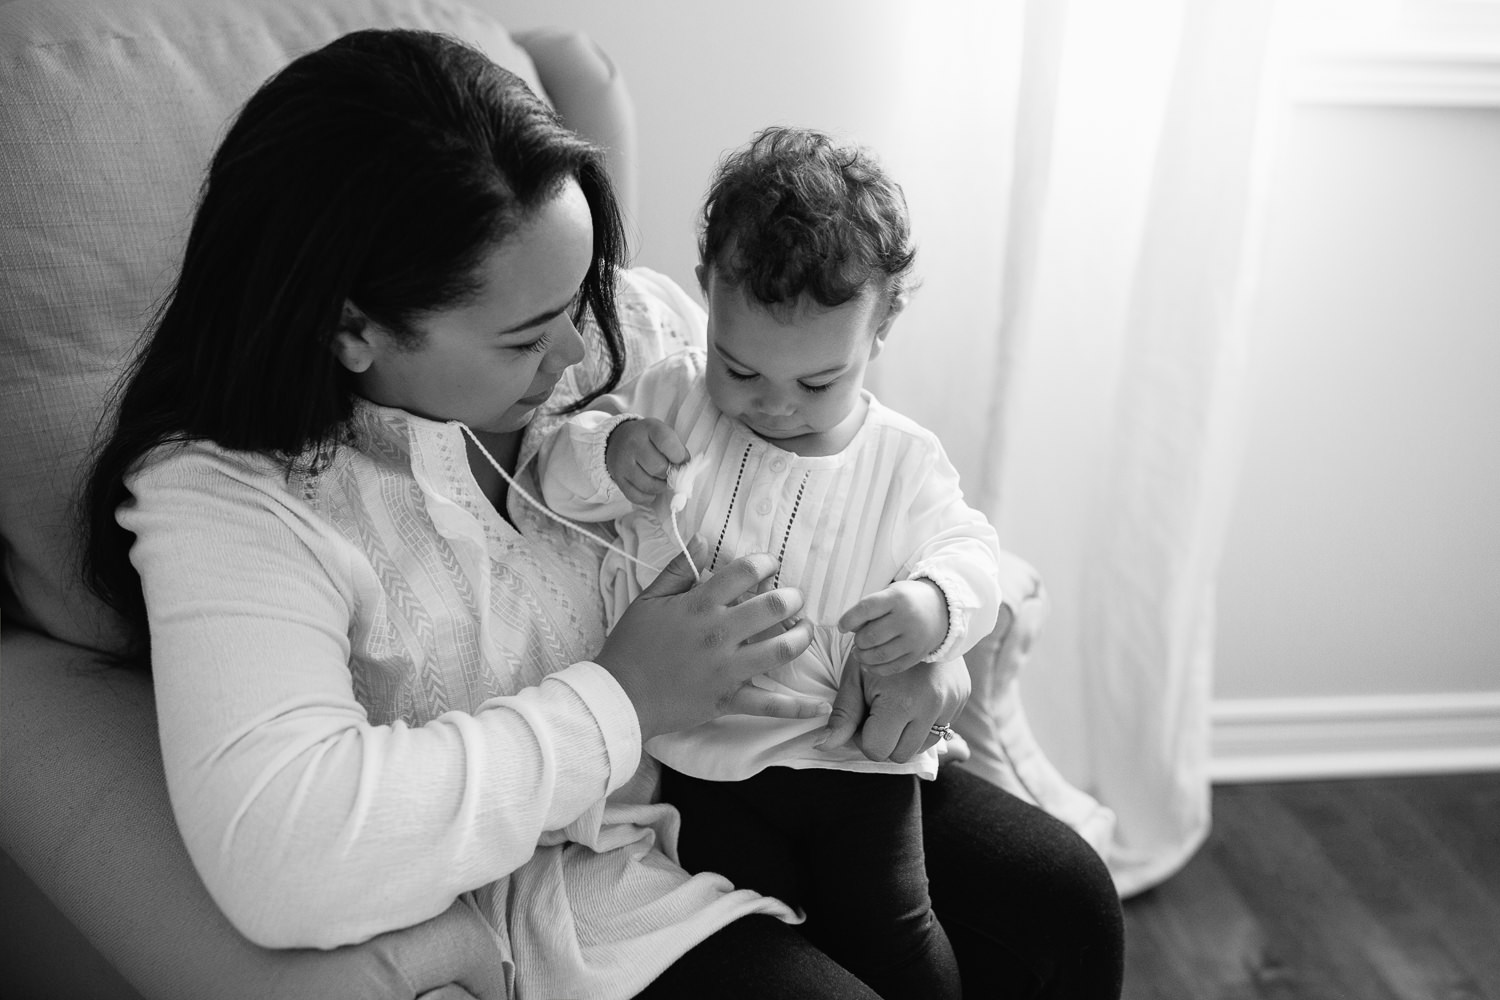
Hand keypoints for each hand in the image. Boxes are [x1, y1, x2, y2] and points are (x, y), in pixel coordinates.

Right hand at [595, 540, 820, 740]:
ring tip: (806, 629)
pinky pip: (770, 704)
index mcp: (699, 605)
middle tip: (795, 598)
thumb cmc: (632, 646)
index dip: (765, 563)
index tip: (771, 564)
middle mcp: (719, 634)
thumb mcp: (649, 600)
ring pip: (781, 649)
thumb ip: (677, 568)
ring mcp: (727, 668)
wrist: (620, 696)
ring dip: (802, 637)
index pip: (744, 572)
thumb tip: (701, 538)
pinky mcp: (730, 699)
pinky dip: (797, 708)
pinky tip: (820, 707)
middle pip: (773, 607)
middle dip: (792, 597)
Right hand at [606, 417, 689, 506]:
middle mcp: (633, 444)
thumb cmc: (649, 439)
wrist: (618, 439)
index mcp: (649, 428)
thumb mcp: (664, 434)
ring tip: (661, 480)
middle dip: (670, 474)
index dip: (679, 456)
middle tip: (670, 472)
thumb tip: (685, 469)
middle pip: (659, 468)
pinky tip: (651, 489)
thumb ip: (677, 449)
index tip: (681, 460)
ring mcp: (623, 463)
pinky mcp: (618, 479)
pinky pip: (636, 496)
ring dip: (660, 487)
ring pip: (648, 485)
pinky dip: (648, 497)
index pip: (667, 443)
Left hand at [816, 655, 969, 763]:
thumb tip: (823, 745)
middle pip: (899, 755)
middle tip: (877, 713)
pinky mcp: (961, 701)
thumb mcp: (856, 677)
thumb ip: (843, 714)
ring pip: (921, 748)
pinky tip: (914, 703)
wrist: (919, 618)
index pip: (876, 749)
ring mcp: (951, 705)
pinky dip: (923, 726)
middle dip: (884, 740)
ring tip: (896, 709)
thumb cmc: (880, 649)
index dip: (863, 737)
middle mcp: (931, 708)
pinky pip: (939, 732)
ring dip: (905, 737)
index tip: (863, 715)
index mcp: (902, 702)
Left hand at [837, 579, 948, 675]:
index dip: (848, 620)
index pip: (866, 609)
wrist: (942, 609)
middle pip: (871, 636)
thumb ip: (871, 609)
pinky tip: (868, 664)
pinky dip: (875, 669)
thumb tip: (850, 630)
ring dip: (863, 657)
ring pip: (880, 655)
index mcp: (897, 598)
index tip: (841, 627)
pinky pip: (892, 667)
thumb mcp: (891, 593)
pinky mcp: (918, 655)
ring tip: (858, 653)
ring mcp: (914, 639)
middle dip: (858, 641)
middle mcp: (907, 618)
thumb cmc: (907, 600)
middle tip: (857, 640)